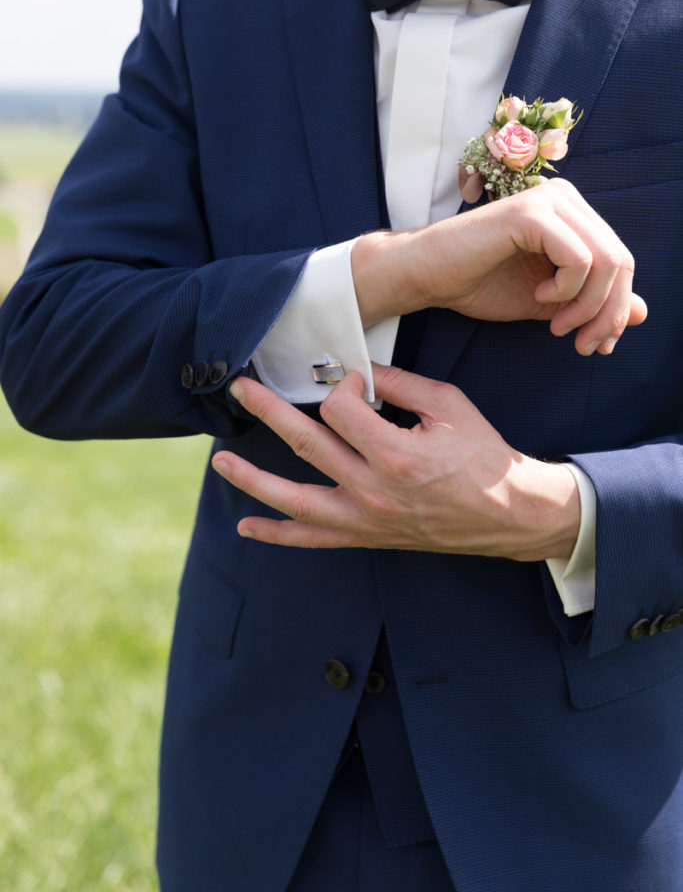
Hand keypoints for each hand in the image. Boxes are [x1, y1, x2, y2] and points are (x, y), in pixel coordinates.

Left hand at [212, 364, 579, 560]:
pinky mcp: (367, 537)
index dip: (342, 384)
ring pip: (295, 500)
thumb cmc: (483, 455)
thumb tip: (358, 368)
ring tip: (219, 461)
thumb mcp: (449, 405)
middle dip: (267, 410)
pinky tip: (247, 526)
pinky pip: (313, 540)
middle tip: (240, 388)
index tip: (355, 380)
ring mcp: (366, 519)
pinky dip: (277, 534)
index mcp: (395, 454)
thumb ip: (400, 383)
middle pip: (305, 442)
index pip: (341, 409)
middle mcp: (373, 490)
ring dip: (252, 478)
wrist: (509, 513)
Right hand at [352, 178, 646, 355]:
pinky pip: (578, 260)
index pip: (620, 261)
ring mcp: (549, 201)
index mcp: (573, 214)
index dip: (618, 308)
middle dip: (609, 313)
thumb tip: (644, 314)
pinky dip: (566, 290)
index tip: (596, 345)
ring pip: (606, 261)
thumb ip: (593, 303)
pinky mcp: (531, 213)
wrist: (426, 276)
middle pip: (621, 261)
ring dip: (589, 306)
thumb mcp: (548, 302)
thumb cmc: (478, 284)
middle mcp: (566, 199)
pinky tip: (540, 297)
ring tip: (559, 327)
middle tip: (584, 345)